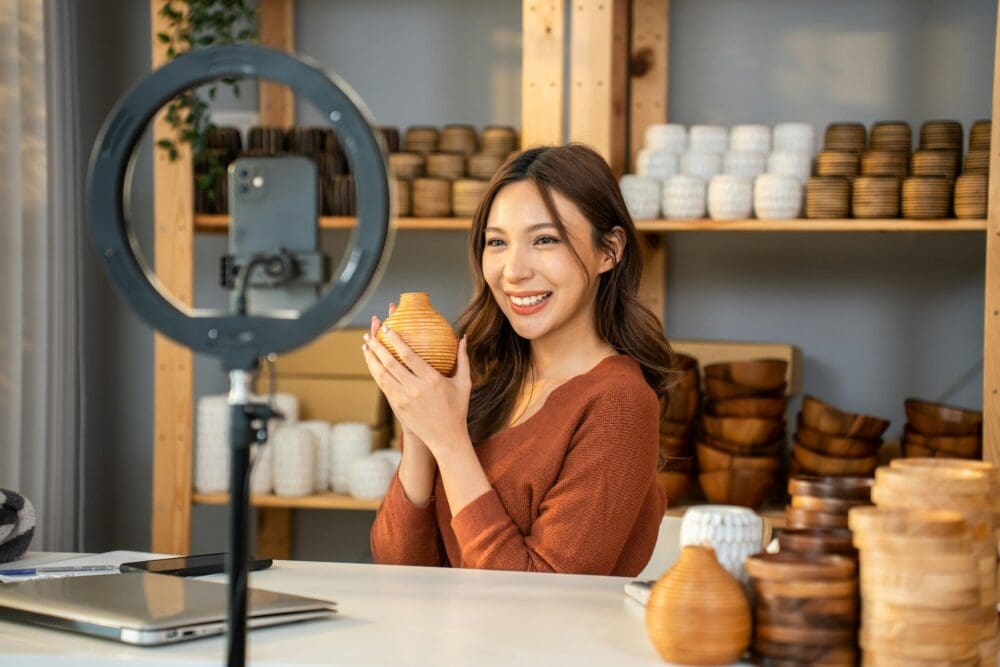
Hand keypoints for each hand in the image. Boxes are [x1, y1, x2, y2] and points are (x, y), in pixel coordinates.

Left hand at [362, 308, 471, 457]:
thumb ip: (463, 359)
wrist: (446, 437)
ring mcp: (404, 399)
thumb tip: (462, 338)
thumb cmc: (457, 408)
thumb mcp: (464, 383)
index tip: (388, 328)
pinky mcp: (398, 406)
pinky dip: (375, 372)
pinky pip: (383, 385)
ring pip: (382, 374)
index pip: (409, 356)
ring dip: (372, 358)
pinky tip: (371, 362)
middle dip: (378, 346)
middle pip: (391, 363)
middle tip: (371, 333)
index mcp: (432, 380)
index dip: (396, 341)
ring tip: (366, 344)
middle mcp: (416, 389)